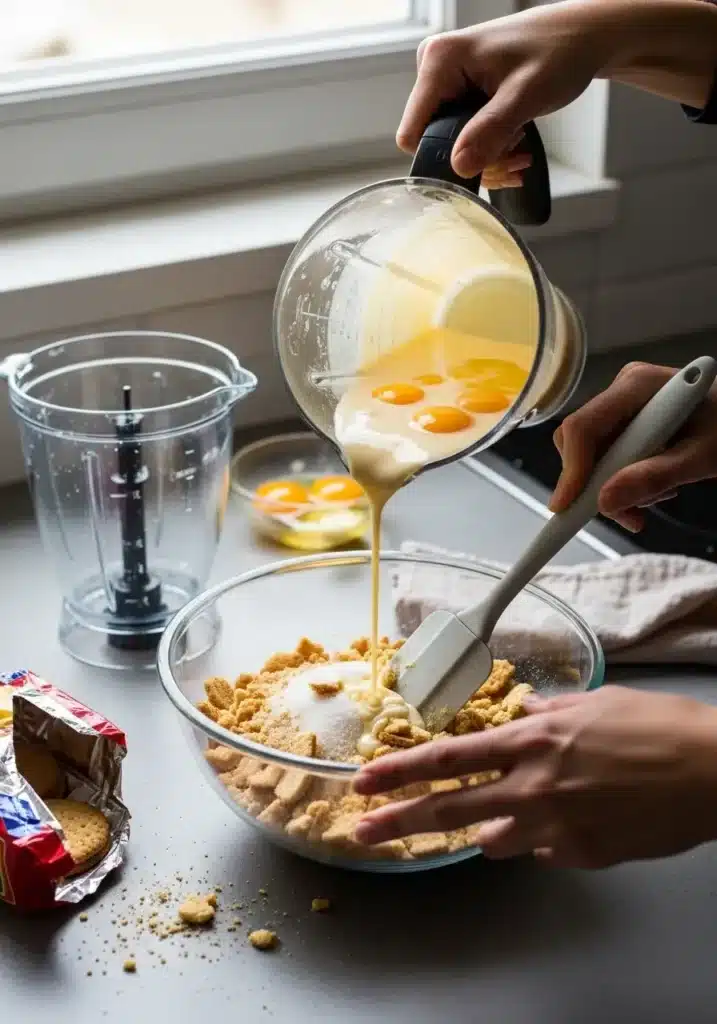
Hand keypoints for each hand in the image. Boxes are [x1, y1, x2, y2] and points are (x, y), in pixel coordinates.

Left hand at [354, 686, 716, 867]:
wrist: (714, 772)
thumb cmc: (660, 728)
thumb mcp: (598, 703)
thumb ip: (552, 709)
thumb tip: (527, 708)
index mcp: (534, 739)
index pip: (450, 757)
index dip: (402, 770)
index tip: (367, 780)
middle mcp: (534, 785)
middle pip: (450, 808)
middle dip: (400, 820)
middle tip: (364, 831)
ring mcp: (557, 827)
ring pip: (493, 838)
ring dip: (490, 825)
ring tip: (517, 808)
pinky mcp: (582, 855)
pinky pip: (542, 851)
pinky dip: (543, 838)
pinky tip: (574, 819)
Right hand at [398, 0, 716, 181]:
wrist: (582, 38)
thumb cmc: (559, 52)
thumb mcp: (525, 96)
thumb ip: (490, 132)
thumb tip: (459, 166)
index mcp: (438, 61)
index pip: (413, 134)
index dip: (442, 157)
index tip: (482, 160)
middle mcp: (435, 70)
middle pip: (434, 143)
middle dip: (474, 159)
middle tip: (512, 155)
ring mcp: (448, 83)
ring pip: (451, 146)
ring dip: (488, 159)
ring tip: (519, 151)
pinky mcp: (462, 95)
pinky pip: (464, 138)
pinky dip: (491, 150)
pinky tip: (515, 147)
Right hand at [550, 361, 716, 531]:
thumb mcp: (703, 456)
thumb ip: (656, 476)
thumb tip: (604, 502)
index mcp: (637, 386)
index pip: (583, 426)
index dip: (571, 469)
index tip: (567, 507)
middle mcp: (621, 392)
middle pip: (580, 443)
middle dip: (597, 485)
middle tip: (630, 517)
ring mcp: (621, 407)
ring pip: (591, 457)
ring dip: (614, 489)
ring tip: (656, 499)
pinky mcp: (625, 423)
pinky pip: (606, 459)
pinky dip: (623, 483)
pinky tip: (655, 486)